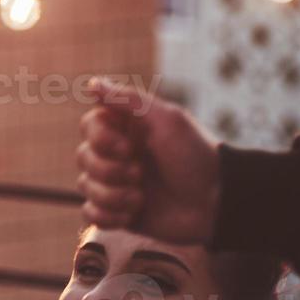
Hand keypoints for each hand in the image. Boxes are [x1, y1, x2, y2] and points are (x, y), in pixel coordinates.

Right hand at [77, 78, 220, 244]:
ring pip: (85, 187)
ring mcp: (116, 184)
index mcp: (127, 130)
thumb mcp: (167, 120)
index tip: (128, 147)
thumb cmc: (195, 157)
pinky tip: (132, 214)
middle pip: (82, 157)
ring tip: (141, 198)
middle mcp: (117, 155)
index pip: (89, 126)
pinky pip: (91, 214)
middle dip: (109, 170)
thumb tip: (93, 84)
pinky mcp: (118, 212)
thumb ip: (128, 100)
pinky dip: (108, 216)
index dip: (101, 139)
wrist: (216, 203)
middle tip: (140, 173)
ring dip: (112, 195)